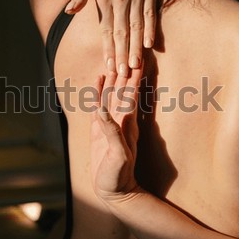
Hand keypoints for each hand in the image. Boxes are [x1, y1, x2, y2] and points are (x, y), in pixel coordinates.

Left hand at [66, 0, 156, 75]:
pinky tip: (149, 45)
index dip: (108, 49)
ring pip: (136, 26)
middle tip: (123, 73)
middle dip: (121, 54)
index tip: (109, 65)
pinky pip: (150, 12)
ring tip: (135, 65)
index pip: (106, 30)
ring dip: (135, 47)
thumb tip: (68, 12)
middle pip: (121, 33)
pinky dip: (150, 29)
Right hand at [90, 67, 142, 199]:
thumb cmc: (118, 175)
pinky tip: (98, 82)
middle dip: (125, 69)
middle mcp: (120, 119)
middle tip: (128, 48)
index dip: (134, 76)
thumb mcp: (117, 154)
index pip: (131, 94)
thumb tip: (101, 110)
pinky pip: (99, 105)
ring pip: (112, 94)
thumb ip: (110, 131)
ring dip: (114, 76)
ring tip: (114, 59)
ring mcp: (111, 123)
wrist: (115, 190)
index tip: (139, 58)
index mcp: (126, 123)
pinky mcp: (100, 129)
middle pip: (123, 88)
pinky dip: (98, 92)